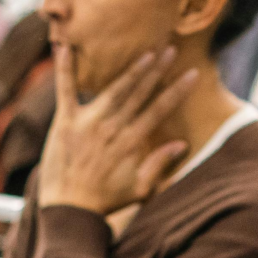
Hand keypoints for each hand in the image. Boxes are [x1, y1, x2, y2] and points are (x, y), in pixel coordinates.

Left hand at [38, 43, 195, 216]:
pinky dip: (64, 69)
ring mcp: (87, 122)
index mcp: (131, 142)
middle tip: (170, 48)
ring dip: (131, 69)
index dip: (177, 91)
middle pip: (140, 93)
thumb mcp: (139, 188)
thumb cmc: (105, 201)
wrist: (68, 210)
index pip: (159, 110)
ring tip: (146, 51)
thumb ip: (159, 164)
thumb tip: (182, 144)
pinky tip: (64, 48)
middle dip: (157, 70)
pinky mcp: (65, 122)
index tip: (192, 74)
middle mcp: (112, 128)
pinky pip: (65, 90)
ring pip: (114, 89)